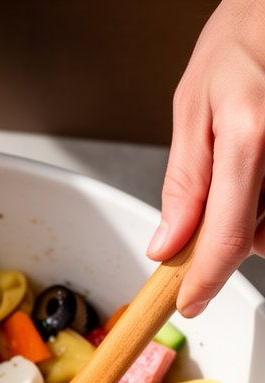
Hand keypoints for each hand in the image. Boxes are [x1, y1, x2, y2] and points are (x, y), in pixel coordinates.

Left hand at [147, 0, 264, 316]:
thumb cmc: (246, 39)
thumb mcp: (194, 106)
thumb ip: (184, 183)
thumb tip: (168, 245)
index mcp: (251, 135)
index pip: (227, 238)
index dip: (205, 281)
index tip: (190, 302)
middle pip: (260, 238)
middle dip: (235, 232)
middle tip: (223, 188)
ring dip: (257, 213)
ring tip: (250, 160)